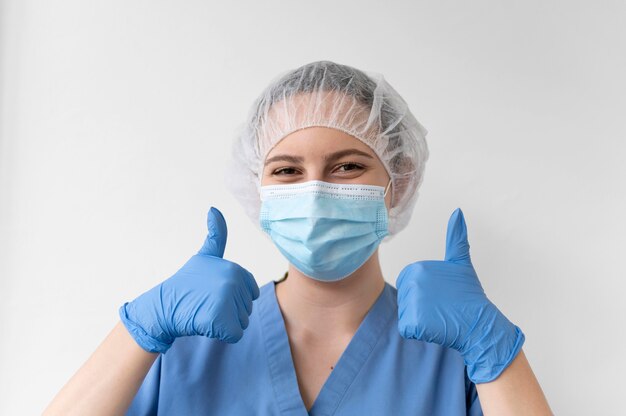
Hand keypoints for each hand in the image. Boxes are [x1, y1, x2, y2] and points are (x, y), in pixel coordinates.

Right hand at [119, 207, 259, 352]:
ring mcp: (226, 300)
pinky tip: (205, 324)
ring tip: (205, 312)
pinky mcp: (219, 320)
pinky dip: (222, 335)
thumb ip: (216, 235)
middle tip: (207, 304)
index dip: (234, 298)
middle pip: (247, 308)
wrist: (162, 308)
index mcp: (234, 268)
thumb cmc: (186, 284)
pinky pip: (235, 334)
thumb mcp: (204, 257)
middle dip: (230, 312)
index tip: (214, 294)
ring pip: (242, 322)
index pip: (251, 293)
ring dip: (226, 323)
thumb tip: (214, 209)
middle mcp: (232, 281)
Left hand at [396, 208, 524, 382]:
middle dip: (421, 307)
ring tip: (440, 317)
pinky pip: (407, 329)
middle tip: (442, 308)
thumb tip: (458, 212)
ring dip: (421, 320)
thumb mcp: (461, 263)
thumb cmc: (469, 295)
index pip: (409, 284)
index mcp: (418, 268)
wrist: (480, 324)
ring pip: (406, 314)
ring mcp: (412, 303)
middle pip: (406, 299)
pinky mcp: (413, 323)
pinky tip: (435, 327)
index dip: (426, 293)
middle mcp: (412, 283)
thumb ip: (456, 238)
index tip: (442, 295)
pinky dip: (419, 332)